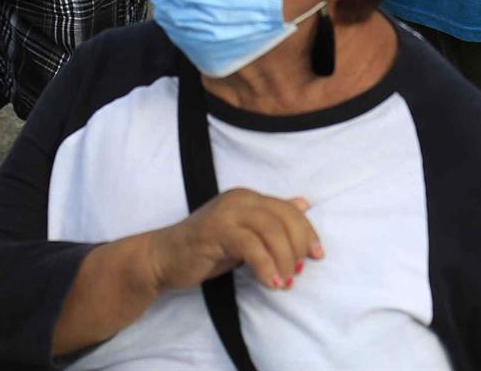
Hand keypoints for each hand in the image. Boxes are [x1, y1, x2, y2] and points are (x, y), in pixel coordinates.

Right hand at [146, 189, 323, 293]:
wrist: (162, 258)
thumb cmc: (206, 249)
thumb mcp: (244, 234)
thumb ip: (270, 222)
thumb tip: (303, 204)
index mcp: (249, 198)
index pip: (289, 210)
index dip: (307, 232)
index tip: (317, 255)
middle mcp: (240, 199)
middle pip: (284, 218)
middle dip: (297, 247)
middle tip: (299, 272)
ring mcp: (227, 213)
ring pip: (271, 230)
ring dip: (284, 259)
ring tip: (284, 282)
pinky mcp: (215, 231)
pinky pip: (251, 246)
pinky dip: (266, 265)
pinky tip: (271, 283)